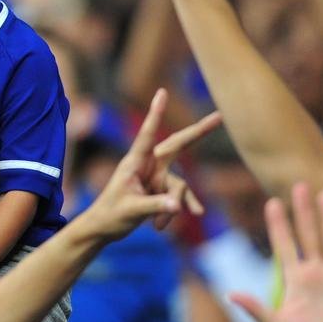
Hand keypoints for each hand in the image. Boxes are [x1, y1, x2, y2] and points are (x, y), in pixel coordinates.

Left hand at [84, 88, 218, 238]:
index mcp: (135, 162)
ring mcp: (156, 177)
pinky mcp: (161, 189)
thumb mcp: (131, 211)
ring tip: (158, 225)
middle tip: (219, 117)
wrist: (103, 228)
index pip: (148, 134)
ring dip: (173, 206)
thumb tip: (178, 206)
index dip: (156, 113)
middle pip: (177, 145)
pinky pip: (178, 197)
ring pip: (179, 185)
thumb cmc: (110, 215)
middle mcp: (148, 165)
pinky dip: (177, 209)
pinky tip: (172, 222)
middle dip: (198, 132)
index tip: (161, 92)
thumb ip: (155, 206)